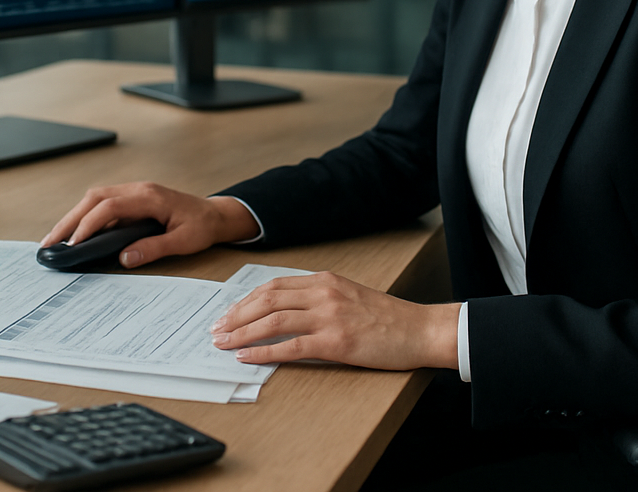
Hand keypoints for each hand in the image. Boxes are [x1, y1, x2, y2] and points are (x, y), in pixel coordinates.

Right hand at [40, 182, 260, 267]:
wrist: (214, 215)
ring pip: (95, 199)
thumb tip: (125, 258)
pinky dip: (86, 218)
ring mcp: (134, 192)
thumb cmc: (202, 226)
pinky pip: (103, 204)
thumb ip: (154, 248)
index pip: (110, 206)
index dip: (89, 224)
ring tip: (56, 240)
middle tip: (50, 242)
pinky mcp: (132, 200)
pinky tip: (76, 235)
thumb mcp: (184, 241)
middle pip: (94, 198)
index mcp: (150, 197)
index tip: (74, 243)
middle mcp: (138, 190)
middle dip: (69, 219)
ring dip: (74, 217)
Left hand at [211, 272, 461, 371]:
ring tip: (224, 343)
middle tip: (216, 329)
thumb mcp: (349, 295)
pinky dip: (264, 352)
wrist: (420, 330)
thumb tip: (285, 311)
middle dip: (236, 315)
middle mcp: (323, 294)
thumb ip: (319, 298)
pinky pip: (290, 347)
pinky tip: (247, 357)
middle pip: (266, 300)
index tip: (228, 312)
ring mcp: (329, 317)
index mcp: (325, 280)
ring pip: (273, 321)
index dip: (246, 300)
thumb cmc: (387, 318)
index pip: (274, 286)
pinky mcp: (335, 342)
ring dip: (242, 333)